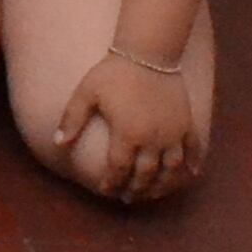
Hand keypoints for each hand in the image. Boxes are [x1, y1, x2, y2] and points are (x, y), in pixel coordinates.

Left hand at [53, 50, 202, 201]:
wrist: (147, 53)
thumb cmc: (113, 73)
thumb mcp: (86, 93)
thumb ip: (71, 119)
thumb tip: (57, 143)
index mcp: (127, 134)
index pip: (119, 168)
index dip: (112, 182)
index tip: (105, 190)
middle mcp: (153, 139)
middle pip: (146, 174)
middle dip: (136, 189)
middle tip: (128, 198)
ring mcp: (174, 133)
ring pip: (172, 169)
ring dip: (163, 185)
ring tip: (153, 193)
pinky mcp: (187, 124)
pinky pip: (194, 149)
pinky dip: (193, 164)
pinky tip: (189, 174)